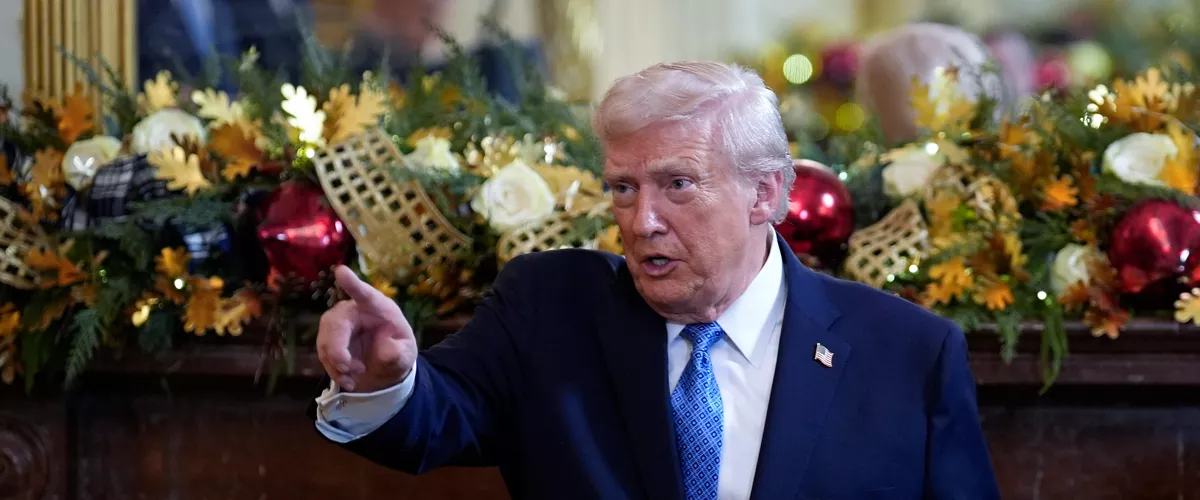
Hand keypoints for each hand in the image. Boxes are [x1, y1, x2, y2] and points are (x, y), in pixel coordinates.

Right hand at [317, 265, 417, 392]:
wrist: (384, 366)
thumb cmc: (397, 350)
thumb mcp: (406, 355)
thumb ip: (399, 353)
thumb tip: (385, 349)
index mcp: (378, 307)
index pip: (364, 294)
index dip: (352, 284)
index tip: (341, 271)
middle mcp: (354, 310)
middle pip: (335, 322)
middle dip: (337, 349)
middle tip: (349, 368)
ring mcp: (338, 324)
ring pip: (325, 340)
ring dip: (337, 364)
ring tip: (356, 376)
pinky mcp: (328, 338)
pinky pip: (323, 354)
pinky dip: (334, 371)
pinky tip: (348, 380)